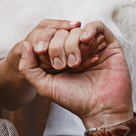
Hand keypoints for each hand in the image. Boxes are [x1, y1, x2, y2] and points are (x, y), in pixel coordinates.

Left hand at [15, 22, 133, 129]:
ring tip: (76, 63)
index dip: (42, 41)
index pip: (48, 37)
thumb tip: (25, 44)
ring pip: (77, 29)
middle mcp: (76, 49)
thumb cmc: (74, 99)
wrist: (101, 109)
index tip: (41, 51)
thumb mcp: (45, 85)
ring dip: (72, 44)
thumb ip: (29, 68)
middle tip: (62, 65)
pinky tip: (85, 41)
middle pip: (61, 32)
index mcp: (60, 57)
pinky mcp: (109, 44)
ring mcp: (92, 46)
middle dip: (57, 46)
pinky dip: (89, 29)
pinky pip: (97, 26)